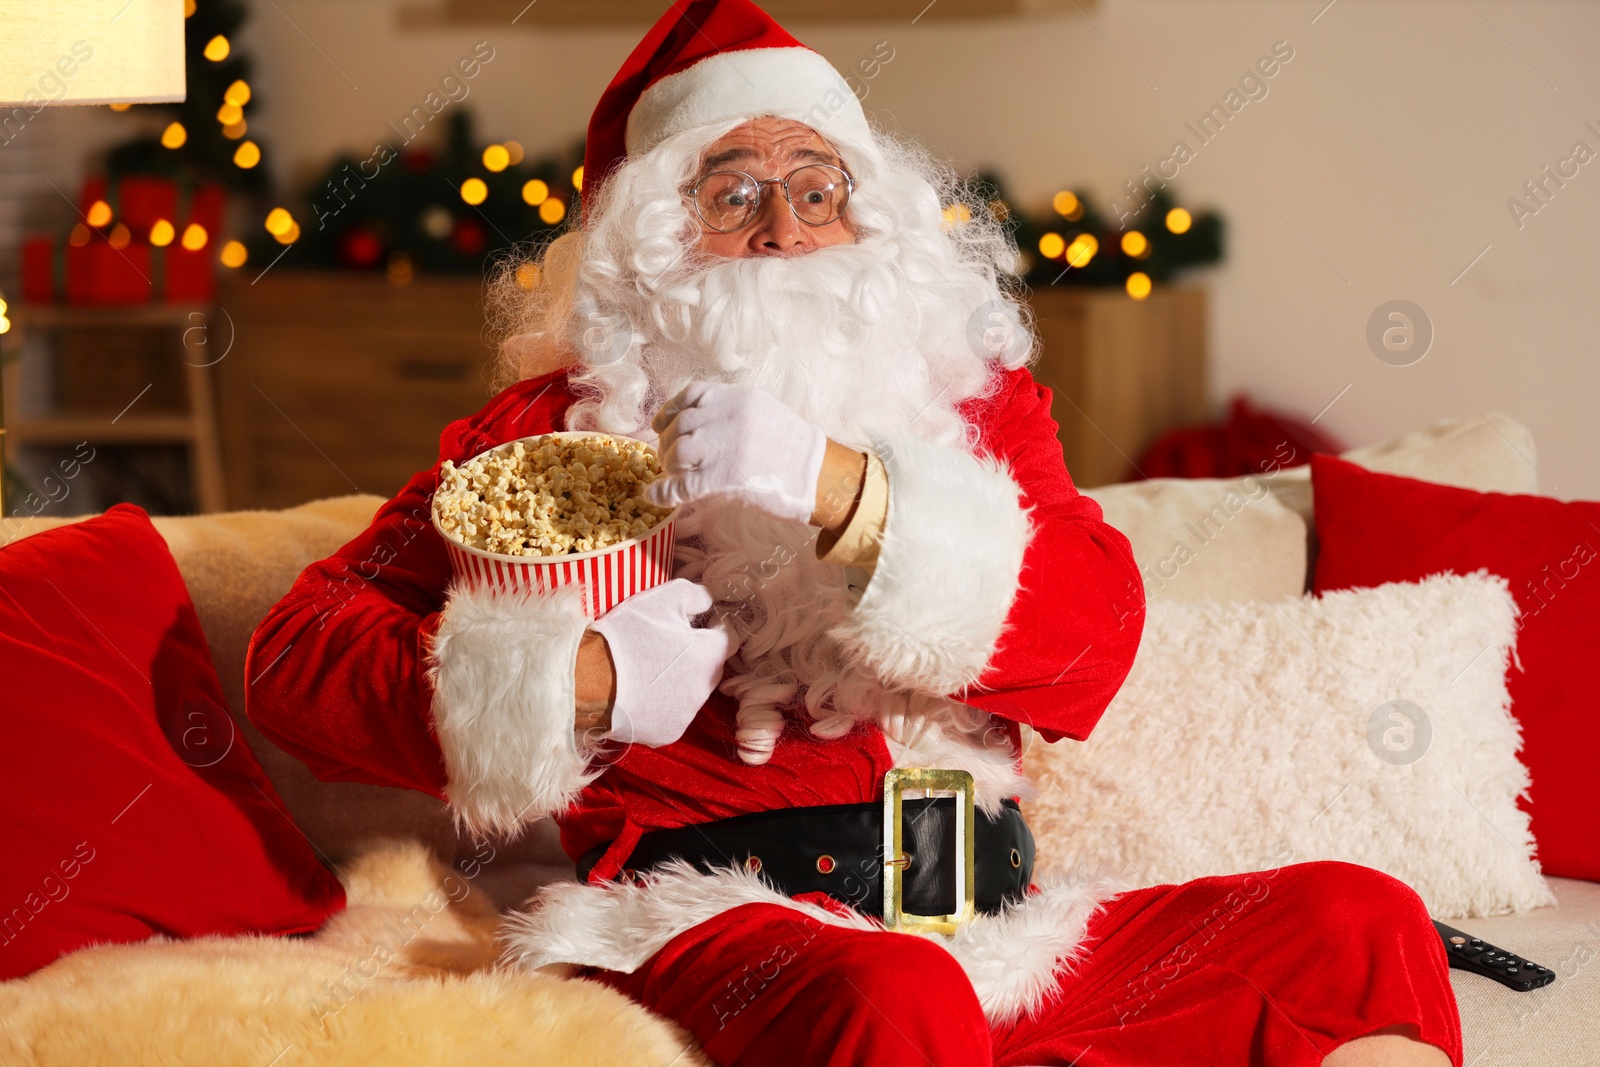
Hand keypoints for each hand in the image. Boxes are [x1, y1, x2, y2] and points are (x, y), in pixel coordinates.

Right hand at [589, 579, 735, 746]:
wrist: (589, 681)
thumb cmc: (627, 637)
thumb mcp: (663, 599)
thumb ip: (695, 595)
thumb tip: (708, 601)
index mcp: (709, 656)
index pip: (727, 638)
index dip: (709, 627)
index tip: (687, 623)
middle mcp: (705, 689)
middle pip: (709, 667)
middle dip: (694, 655)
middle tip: (662, 644)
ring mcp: (686, 715)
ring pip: (690, 691)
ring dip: (677, 681)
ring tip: (645, 670)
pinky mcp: (667, 733)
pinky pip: (671, 713)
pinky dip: (660, 704)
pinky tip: (639, 693)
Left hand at [647, 382, 827, 524]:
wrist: (818, 475)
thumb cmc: (795, 449)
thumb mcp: (765, 413)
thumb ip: (733, 412)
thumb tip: (700, 423)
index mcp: (738, 398)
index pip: (692, 394)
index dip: (670, 410)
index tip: (662, 424)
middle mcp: (727, 417)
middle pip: (681, 424)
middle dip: (669, 442)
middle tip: (671, 458)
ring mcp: (724, 447)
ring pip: (677, 451)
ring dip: (670, 464)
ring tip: (676, 475)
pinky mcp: (723, 478)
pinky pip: (681, 485)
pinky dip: (663, 492)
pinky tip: (656, 497)